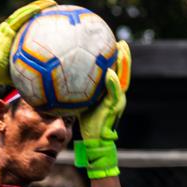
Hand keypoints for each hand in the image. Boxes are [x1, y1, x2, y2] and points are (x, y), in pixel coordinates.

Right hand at [0, 0, 56, 102]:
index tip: (48, 20)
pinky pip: (20, 18)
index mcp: (9, 41)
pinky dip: (31, 11)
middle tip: (53, 8)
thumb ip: (24, 76)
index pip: (25, 28)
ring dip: (37, 7)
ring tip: (50, 3)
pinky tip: (41, 7)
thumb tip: (37, 87)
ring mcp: (6, 30)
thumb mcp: (13, 75)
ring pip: (24, 14)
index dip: (35, 23)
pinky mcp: (6, 30)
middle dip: (39, 11)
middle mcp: (8, 33)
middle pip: (25, 18)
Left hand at [75, 41, 130, 178]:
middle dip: (124, 57)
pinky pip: (114, 92)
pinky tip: (108, 72)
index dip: (116, 61)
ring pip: (123, 79)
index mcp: (111, 94)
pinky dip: (112, 82)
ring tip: (120, 50)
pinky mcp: (114, 107)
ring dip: (123, 64)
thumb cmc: (88, 125)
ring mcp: (117, 101)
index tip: (112, 46)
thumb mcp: (83, 104)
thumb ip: (79, 92)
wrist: (95, 142)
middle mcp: (117, 95)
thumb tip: (62, 81)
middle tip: (120, 43)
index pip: (115, 73)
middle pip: (123, 72)